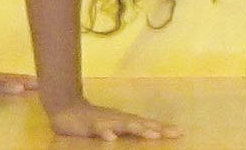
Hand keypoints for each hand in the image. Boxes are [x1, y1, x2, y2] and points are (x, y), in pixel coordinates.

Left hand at [0, 57, 39, 94]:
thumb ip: (0, 85)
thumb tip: (21, 88)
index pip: (19, 80)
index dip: (31, 81)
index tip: (46, 81)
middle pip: (14, 78)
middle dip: (28, 80)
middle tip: (43, 82)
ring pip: (5, 78)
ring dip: (17, 81)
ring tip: (27, 84)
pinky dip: (4, 82)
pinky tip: (1, 84)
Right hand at [48, 98, 181, 140]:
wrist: (65, 107)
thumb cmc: (92, 121)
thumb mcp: (112, 127)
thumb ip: (128, 131)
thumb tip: (151, 134)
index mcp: (124, 121)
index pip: (147, 124)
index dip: (163, 128)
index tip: (181, 132)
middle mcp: (117, 119)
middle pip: (140, 123)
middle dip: (156, 128)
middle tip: (173, 133)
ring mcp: (104, 120)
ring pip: (123, 124)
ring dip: (138, 129)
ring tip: (152, 134)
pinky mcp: (89, 125)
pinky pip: (98, 129)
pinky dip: (105, 133)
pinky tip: (111, 139)